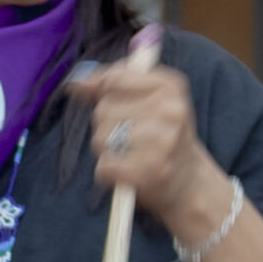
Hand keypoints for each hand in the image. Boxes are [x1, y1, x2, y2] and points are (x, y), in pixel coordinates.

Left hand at [63, 58, 223, 241]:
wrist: (188, 182)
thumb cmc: (161, 136)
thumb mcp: (147, 99)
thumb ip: (108, 85)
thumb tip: (74, 83)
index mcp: (170, 85)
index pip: (113, 79)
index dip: (104, 94)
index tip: (117, 107)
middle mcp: (171, 110)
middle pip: (103, 110)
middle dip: (106, 126)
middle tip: (131, 138)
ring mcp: (163, 141)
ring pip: (101, 139)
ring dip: (106, 151)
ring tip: (130, 155)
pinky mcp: (151, 171)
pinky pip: (104, 167)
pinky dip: (107, 173)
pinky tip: (126, 172)